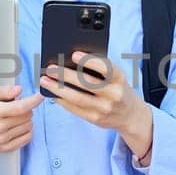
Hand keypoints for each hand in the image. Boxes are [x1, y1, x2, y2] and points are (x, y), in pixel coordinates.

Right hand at [0, 84, 43, 161]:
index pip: (19, 107)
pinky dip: (26, 130)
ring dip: (26, 119)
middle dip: (26, 108)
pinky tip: (17, 126)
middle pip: (27, 116)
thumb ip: (4, 90)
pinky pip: (27, 137)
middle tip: (16, 107)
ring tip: (14, 117)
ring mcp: (2, 139)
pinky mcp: (6, 148)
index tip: (41, 96)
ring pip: (29, 126)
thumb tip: (19, 89)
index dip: (33, 101)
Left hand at [39, 51, 153, 161]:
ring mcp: (105, 108)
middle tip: (50, 68)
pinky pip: (76, 109)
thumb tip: (70, 61)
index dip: (89, 61)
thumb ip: (99, 69)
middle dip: (66, 75)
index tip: (73, 54)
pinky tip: (53, 94)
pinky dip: (62, 101)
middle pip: (87, 83)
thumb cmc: (117, 88)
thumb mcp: (115, 77)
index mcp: (120, 78)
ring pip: (78, 98)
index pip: (105, 68)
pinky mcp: (96, 119)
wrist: (130, 115)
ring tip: (45, 80)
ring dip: (58, 89)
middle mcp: (114, 94)